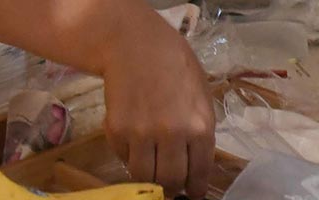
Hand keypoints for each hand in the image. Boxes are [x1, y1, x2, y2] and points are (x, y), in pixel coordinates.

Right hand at [103, 59, 214, 198]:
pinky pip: (124, 158)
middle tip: (171, 186)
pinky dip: (129, 158)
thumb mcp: (201, 99)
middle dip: (172, 188)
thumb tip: (197, 164)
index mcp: (200, 127)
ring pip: (144, 176)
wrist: (137, 47)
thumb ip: (200, 132)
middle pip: (170, 180)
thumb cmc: (176, 68)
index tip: (192, 193)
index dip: (195, 188)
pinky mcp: (117, 131)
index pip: (199, 172)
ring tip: (152, 170)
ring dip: (148, 178)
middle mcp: (173, 135)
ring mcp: (142, 134)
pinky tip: (136, 145)